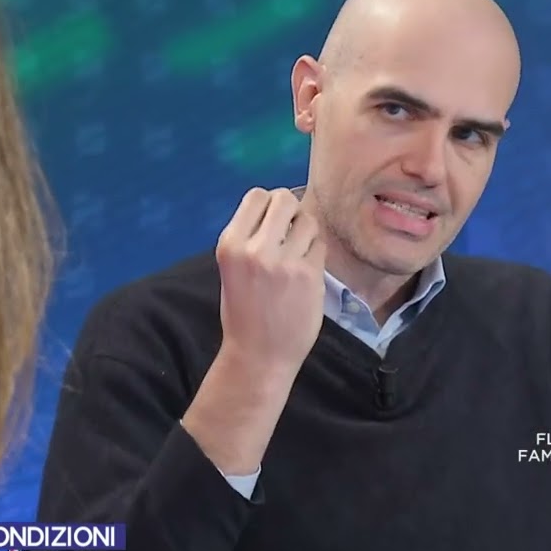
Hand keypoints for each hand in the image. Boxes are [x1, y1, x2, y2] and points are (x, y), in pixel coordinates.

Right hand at [215, 187, 326, 383]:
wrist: (260, 355)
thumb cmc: (244, 311)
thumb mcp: (232, 268)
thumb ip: (250, 237)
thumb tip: (278, 208)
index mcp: (230, 244)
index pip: (256, 196)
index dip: (268, 204)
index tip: (271, 221)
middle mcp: (255, 249)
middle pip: (284, 199)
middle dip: (290, 210)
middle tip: (289, 231)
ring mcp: (284, 262)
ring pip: (307, 221)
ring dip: (306, 232)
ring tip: (298, 253)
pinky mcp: (309, 275)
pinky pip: (320, 246)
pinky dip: (315, 253)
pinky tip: (306, 271)